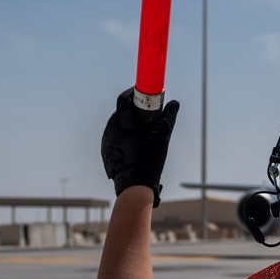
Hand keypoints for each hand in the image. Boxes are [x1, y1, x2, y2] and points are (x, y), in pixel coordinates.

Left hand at [101, 88, 178, 206]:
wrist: (134, 185)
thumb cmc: (149, 160)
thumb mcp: (162, 138)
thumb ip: (168, 118)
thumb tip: (174, 103)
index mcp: (122, 122)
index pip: (124, 99)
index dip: (133, 93)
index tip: (142, 93)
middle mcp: (111, 128)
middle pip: (122, 112)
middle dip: (133, 111)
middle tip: (147, 115)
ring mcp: (106, 140)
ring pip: (118, 125)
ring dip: (129, 125)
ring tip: (143, 133)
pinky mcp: (105, 150)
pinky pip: (115, 137)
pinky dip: (124, 137)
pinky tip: (136, 146)